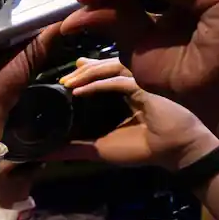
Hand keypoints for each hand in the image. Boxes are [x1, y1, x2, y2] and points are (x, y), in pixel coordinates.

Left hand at [53, 55, 218, 172]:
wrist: (174, 152)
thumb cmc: (142, 148)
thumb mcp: (99, 148)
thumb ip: (73, 148)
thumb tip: (43, 153)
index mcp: (125, 93)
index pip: (104, 74)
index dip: (85, 70)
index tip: (65, 77)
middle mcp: (133, 84)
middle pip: (105, 66)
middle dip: (82, 71)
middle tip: (62, 80)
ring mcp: (141, 83)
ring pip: (111, 68)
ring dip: (87, 74)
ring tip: (67, 83)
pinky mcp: (146, 89)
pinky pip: (119, 81)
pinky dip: (98, 84)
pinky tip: (79, 91)